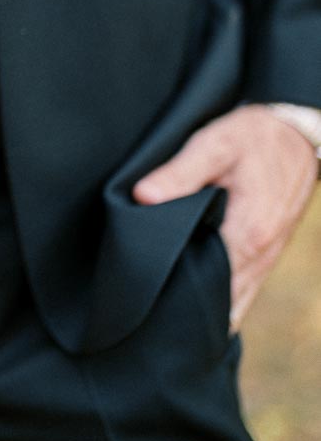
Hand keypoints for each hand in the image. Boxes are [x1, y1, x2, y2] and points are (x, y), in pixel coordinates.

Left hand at [133, 105, 316, 329]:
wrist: (297, 134)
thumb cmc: (255, 137)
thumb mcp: (215, 144)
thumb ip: (179, 173)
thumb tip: (143, 197)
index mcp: (248, 233)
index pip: (209, 283)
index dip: (177, 291)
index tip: (145, 294)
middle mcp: (261, 254)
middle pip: (221, 300)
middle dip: (188, 306)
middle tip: (147, 305)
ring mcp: (266, 256)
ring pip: (235, 299)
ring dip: (207, 304)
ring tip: (167, 306)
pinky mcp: (266, 252)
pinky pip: (244, 286)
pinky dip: (223, 295)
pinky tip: (196, 293)